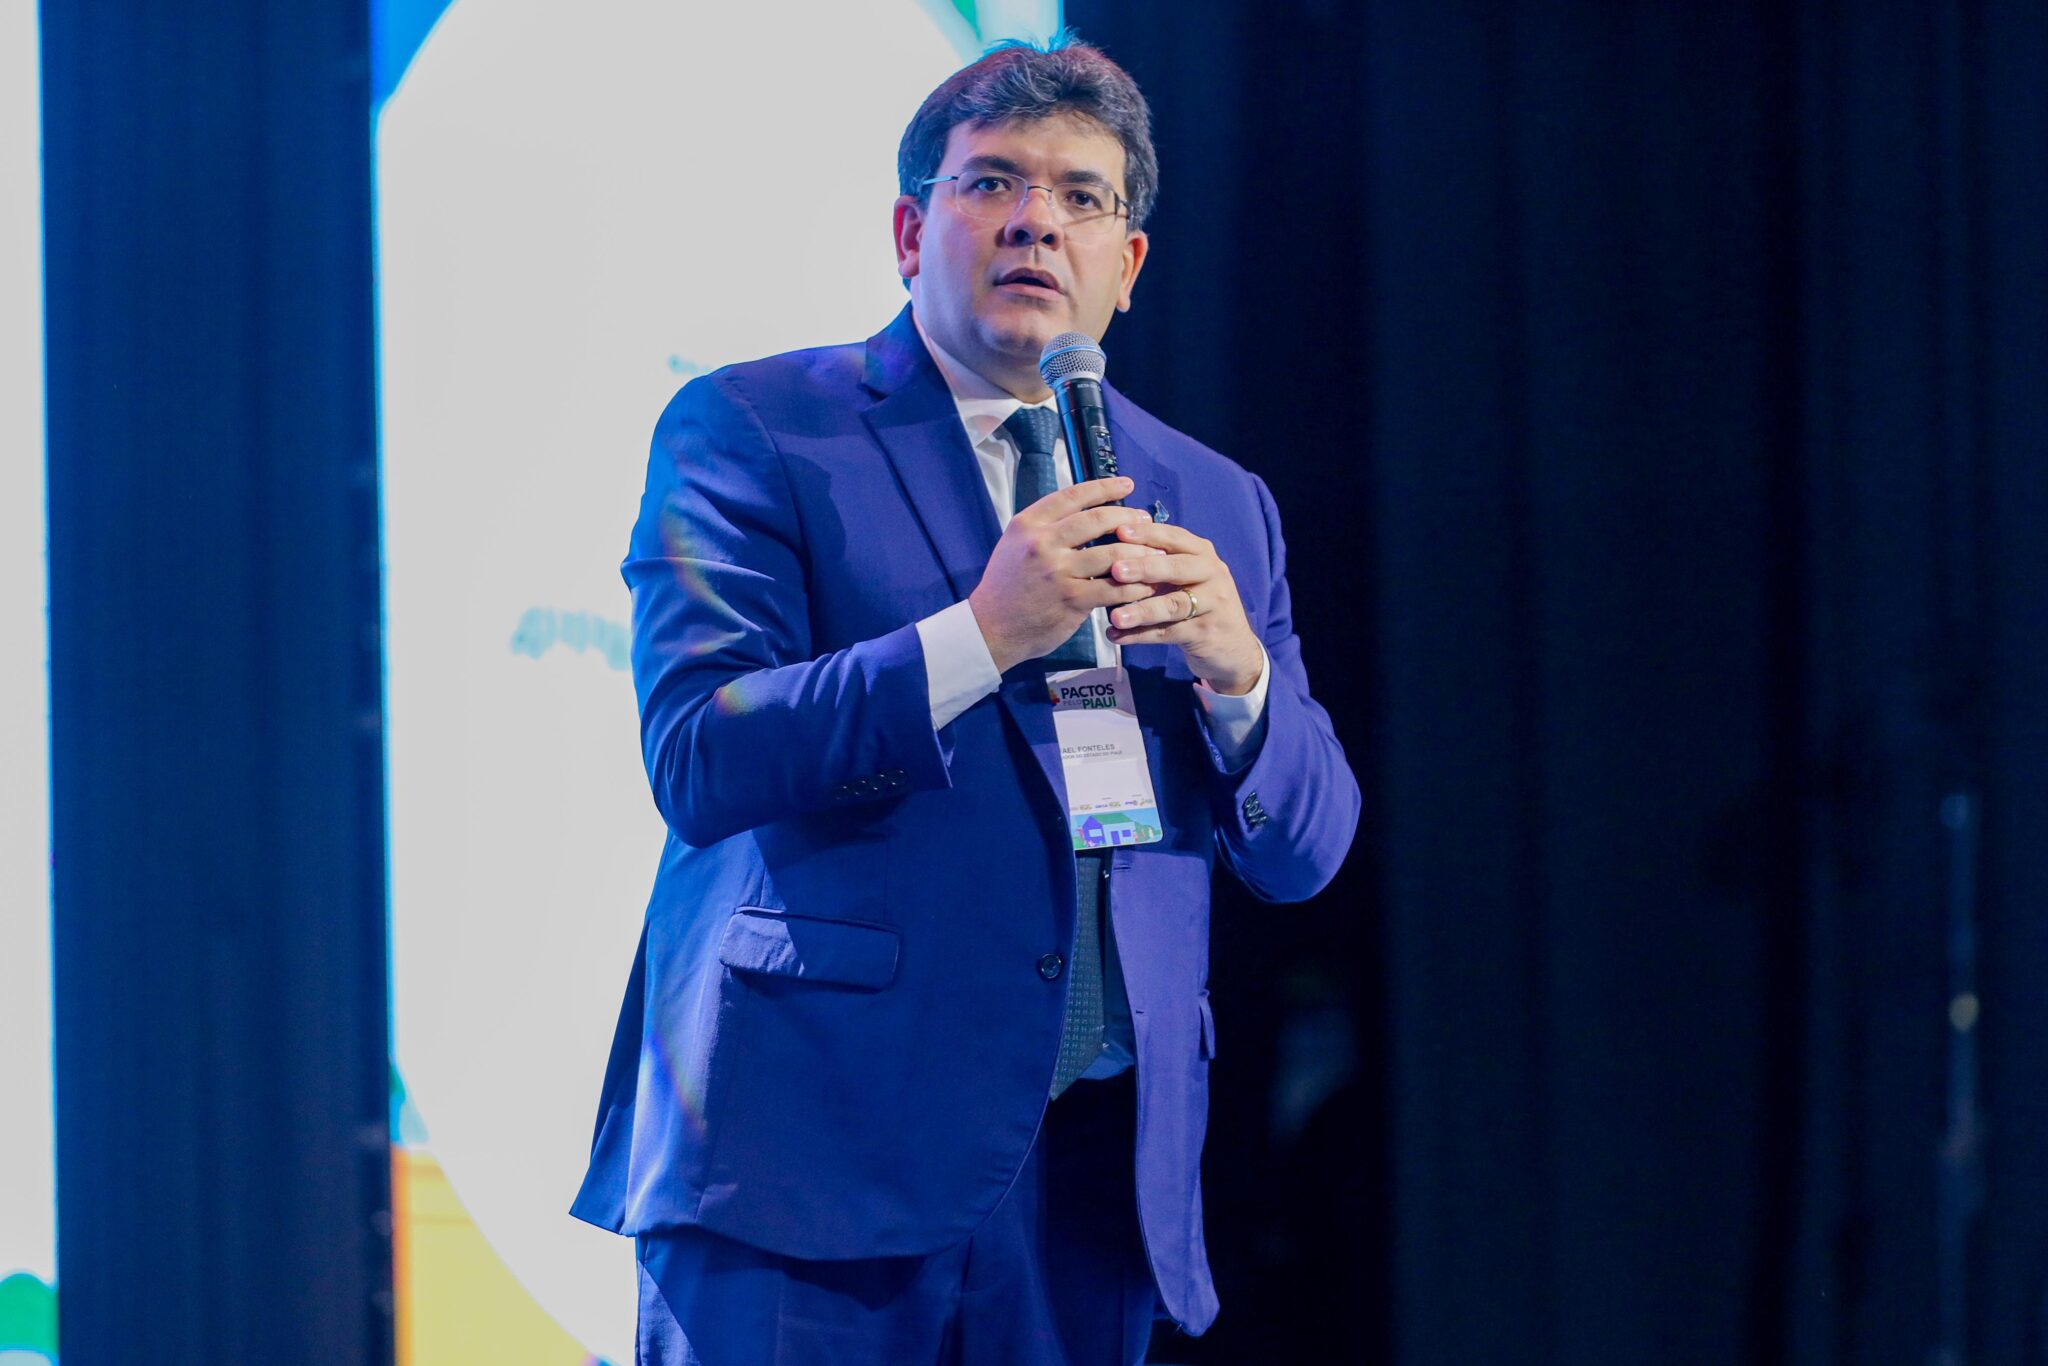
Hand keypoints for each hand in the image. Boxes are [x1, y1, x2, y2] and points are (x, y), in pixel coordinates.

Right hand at [968, 476, 1160, 673]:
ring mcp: (1058, 571)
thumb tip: (1085, 512)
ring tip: (1154, 553)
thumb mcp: (1015, 545)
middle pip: (1097, 519)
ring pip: (1112, 552)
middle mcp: (1042, 543)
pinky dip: (1134, 585)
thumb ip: (1046, 528)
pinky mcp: (1072, 599)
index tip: (1126, 485)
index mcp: (1029, 524)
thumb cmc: (1007, 587)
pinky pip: (1114, 587)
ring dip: (1139, 552)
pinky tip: (1145, 585)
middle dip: (1128, 517)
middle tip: (1145, 520)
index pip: (1073, 495)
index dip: (1104, 487)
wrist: (991, 628)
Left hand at [1102, 521, 1263, 694]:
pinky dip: (1140, 636)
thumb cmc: (1197, 603)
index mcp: (1202, 554)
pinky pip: (1169, 633)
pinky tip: (1116, 636)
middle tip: (1115, 570)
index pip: (1174, 537)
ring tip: (1114, 616)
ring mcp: (1213, 604)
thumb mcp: (1183, 577)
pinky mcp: (1206, 633)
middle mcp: (1212, 573)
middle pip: (1177, 568)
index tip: (1119, 531)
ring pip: (1174, 605)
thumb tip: (1111, 548)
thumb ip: (1157, 563)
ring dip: (1142, 610)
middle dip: (1145, 568)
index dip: (1147, 534)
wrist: (1232, 647)